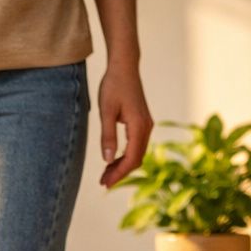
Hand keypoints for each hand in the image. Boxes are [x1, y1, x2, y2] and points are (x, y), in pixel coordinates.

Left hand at [97, 62, 151, 187]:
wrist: (124, 67)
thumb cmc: (113, 85)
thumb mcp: (106, 111)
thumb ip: (107, 136)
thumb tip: (107, 160)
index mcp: (139, 126)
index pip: (131, 159)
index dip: (119, 174)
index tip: (105, 183)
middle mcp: (147, 128)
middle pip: (136, 159)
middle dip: (120, 173)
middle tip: (103, 183)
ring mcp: (146, 125)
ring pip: (137, 153)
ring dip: (123, 165)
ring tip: (106, 174)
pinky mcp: (142, 122)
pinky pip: (137, 145)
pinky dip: (126, 156)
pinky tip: (113, 160)